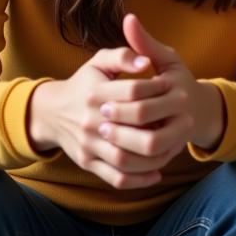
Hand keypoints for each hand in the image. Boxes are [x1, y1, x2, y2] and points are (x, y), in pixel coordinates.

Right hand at [28, 44, 170, 188]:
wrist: (52, 112)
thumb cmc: (85, 83)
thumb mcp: (99, 61)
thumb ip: (122, 55)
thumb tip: (145, 62)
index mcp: (94, 93)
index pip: (132, 91)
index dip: (155, 87)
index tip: (170, 85)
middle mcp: (89, 122)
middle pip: (130, 130)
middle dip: (160, 126)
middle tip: (184, 121)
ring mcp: (88, 145)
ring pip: (124, 159)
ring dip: (154, 157)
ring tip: (174, 146)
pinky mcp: (88, 163)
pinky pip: (116, 178)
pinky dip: (138, 179)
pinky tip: (157, 172)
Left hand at [94, 14, 225, 163]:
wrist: (202, 110)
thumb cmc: (177, 81)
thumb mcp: (166, 59)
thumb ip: (145, 43)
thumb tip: (129, 19)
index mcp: (178, 91)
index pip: (144, 100)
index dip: (120, 104)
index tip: (100, 103)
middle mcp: (183, 116)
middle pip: (148, 129)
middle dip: (121, 128)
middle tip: (99, 122)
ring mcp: (180, 138)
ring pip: (151, 152)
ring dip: (125, 147)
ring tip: (106, 137)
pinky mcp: (173, 154)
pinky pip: (153, 166)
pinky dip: (134, 164)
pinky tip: (116, 154)